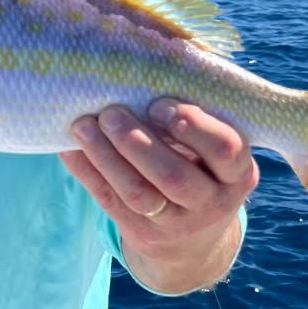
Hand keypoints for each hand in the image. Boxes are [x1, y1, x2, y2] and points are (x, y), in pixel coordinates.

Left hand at [60, 99, 258, 293]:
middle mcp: (212, 203)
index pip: (225, 149)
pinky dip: (87, 173)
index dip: (193, 126)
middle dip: (138, 142)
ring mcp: (176, 224)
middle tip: (110, 112)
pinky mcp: (143, 234)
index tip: (159, 105)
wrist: (193, 243)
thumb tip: (150, 66)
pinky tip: (69, 148)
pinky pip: (110, 202)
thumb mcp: (217, 153)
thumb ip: (199, 119)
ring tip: (82, 125)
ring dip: (106, 156)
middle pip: (174, 176)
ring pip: (138, 193)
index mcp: (238, 174)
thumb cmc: (204, 171)